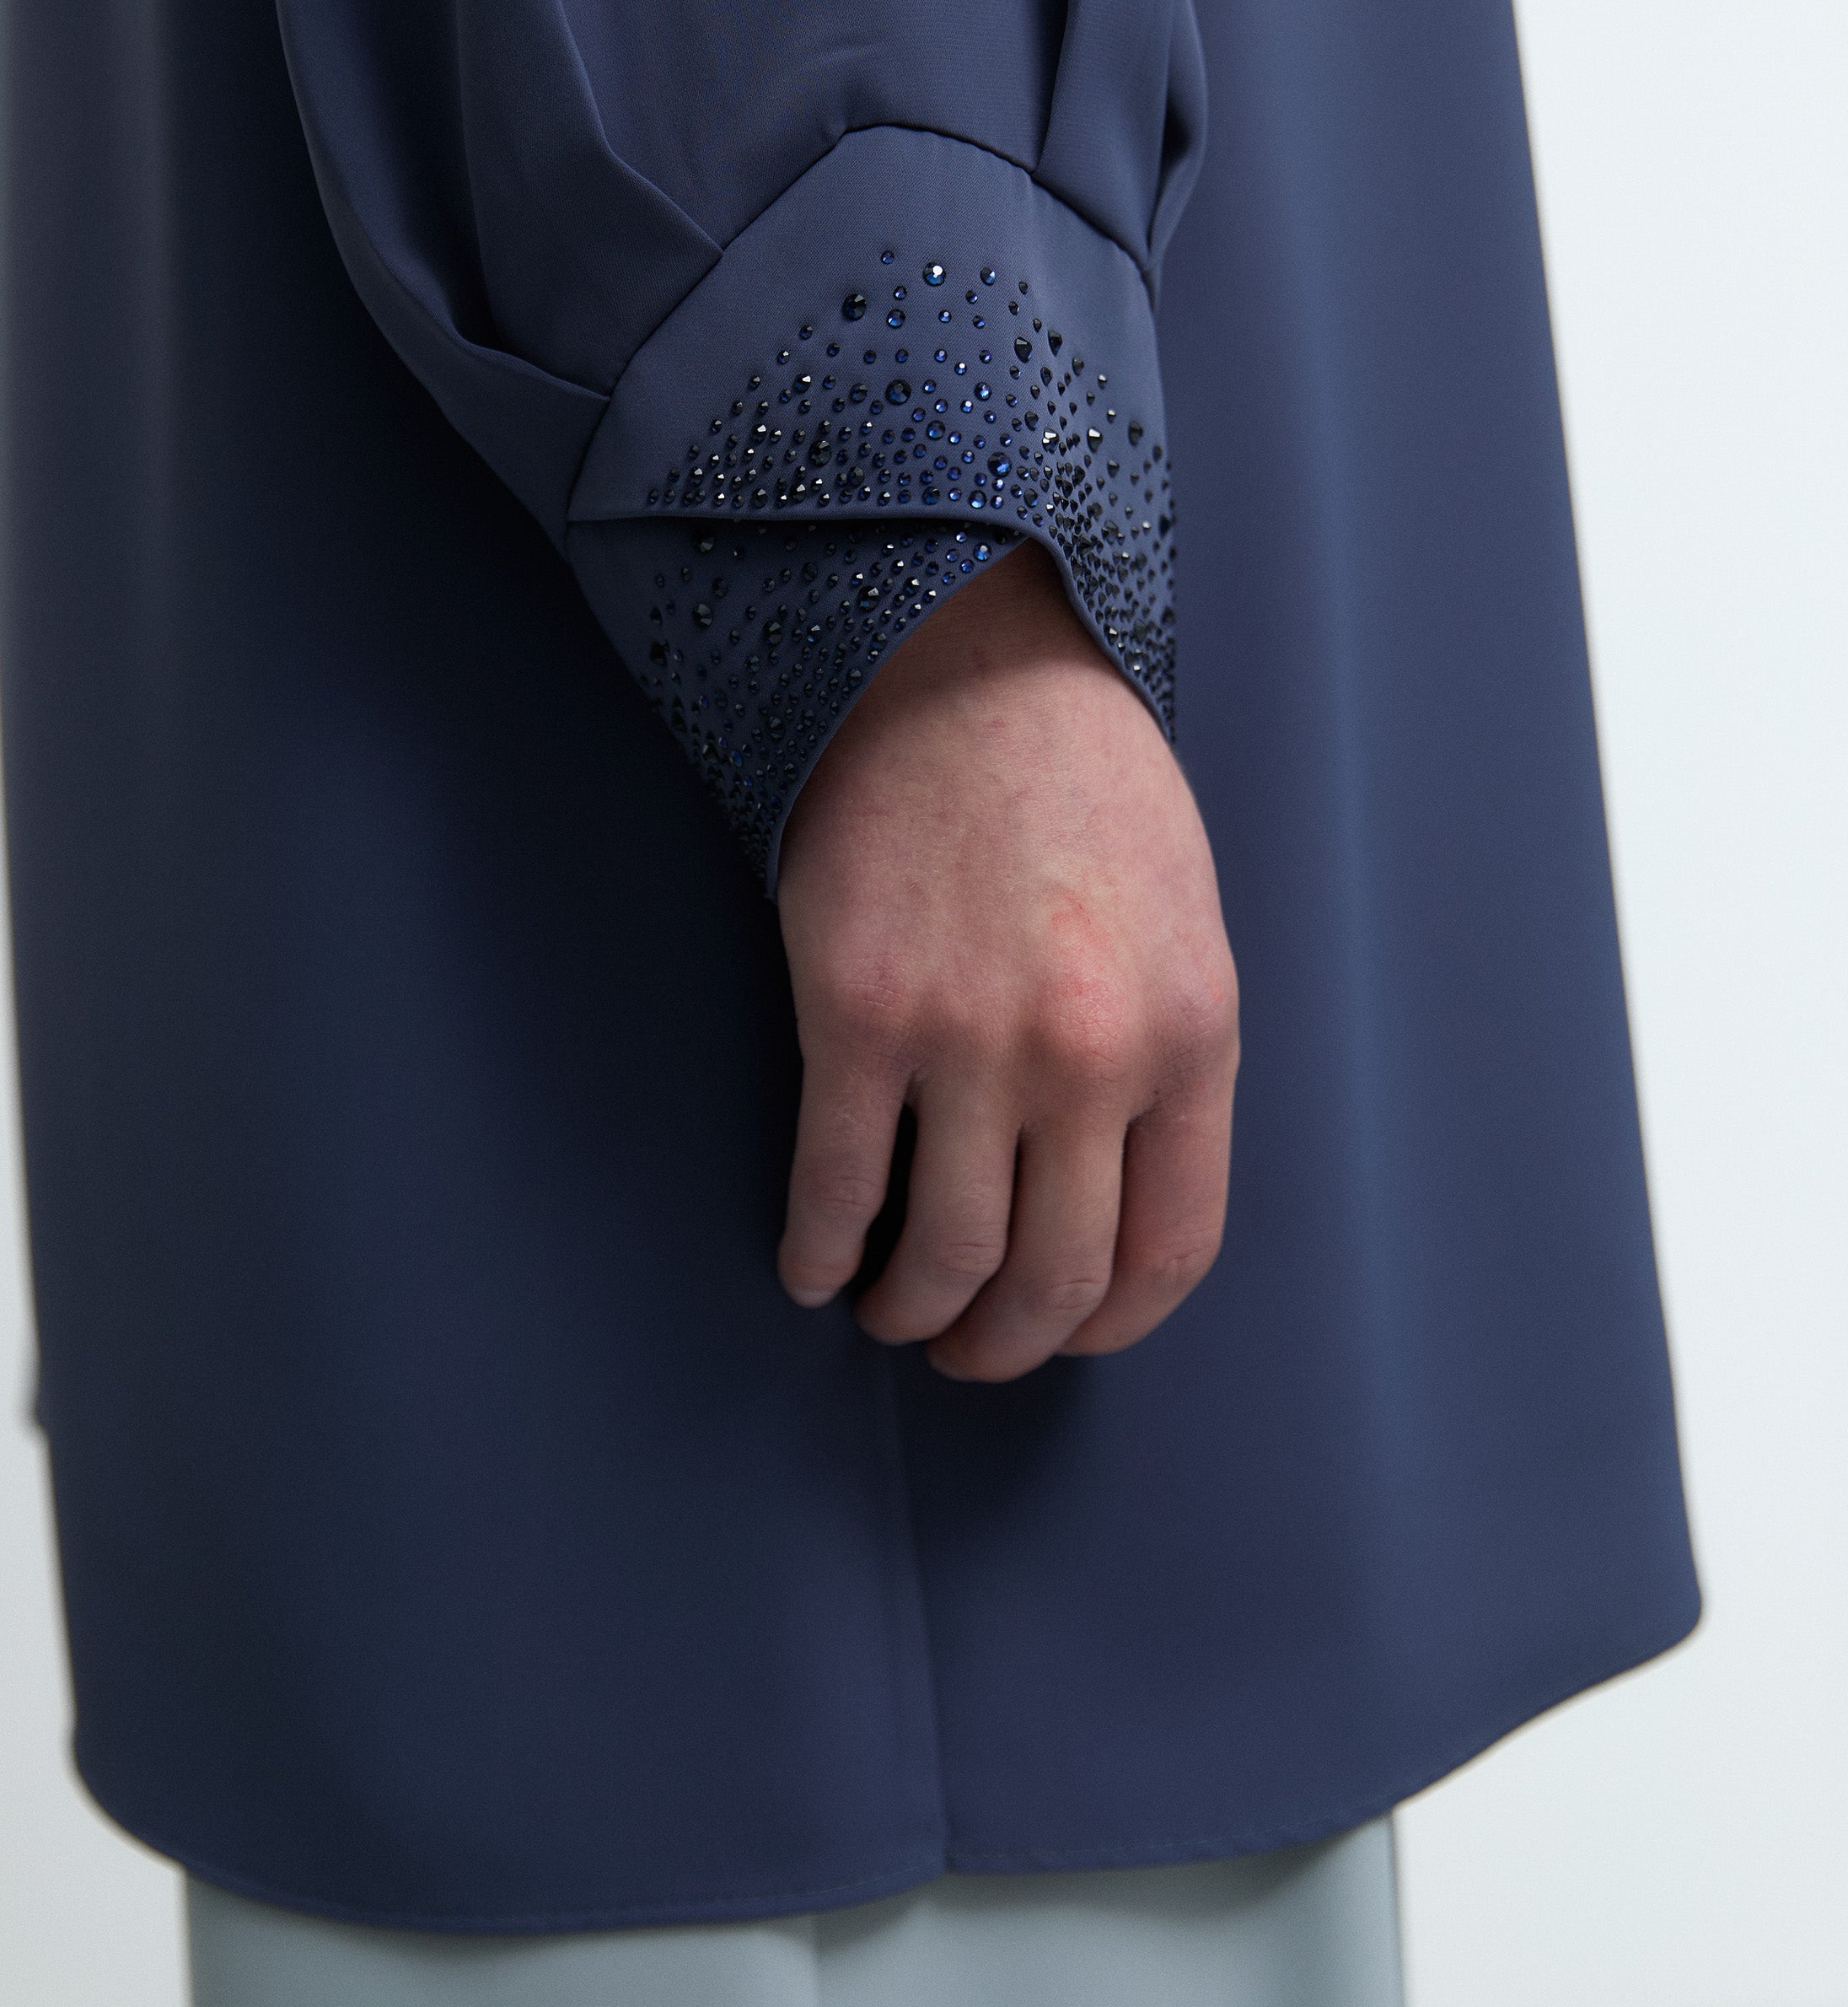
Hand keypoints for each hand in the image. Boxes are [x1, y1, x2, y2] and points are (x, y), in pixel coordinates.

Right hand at [775, 541, 1238, 1379]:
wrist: (959, 658)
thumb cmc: (1075, 776)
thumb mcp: (1181, 917)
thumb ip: (1164, 1052)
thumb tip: (1112, 1185)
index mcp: (1192, 1032)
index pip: (1169, 1251)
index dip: (1109, 1324)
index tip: (1066, 1331)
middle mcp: (1092, 1056)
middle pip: (1054, 1279)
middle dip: (1005, 1343)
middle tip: (967, 1348)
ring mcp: (971, 1039)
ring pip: (946, 1255)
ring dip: (913, 1311)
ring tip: (891, 1307)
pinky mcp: (856, 1011)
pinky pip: (833, 1184)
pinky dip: (821, 1252)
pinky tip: (814, 1264)